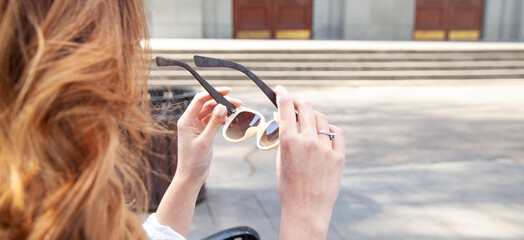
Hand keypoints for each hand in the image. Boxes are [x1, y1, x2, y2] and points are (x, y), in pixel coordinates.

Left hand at [175, 87, 241, 183]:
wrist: (191, 176)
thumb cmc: (194, 161)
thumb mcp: (206, 141)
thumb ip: (214, 123)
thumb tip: (222, 106)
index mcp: (186, 121)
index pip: (200, 100)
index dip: (213, 93)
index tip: (227, 91)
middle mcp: (190, 121)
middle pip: (207, 104)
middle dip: (221, 101)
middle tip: (238, 103)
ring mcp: (196, 127)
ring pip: (210, 112)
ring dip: (222, 110)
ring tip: (236, 110)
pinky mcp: (202, 133)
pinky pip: (212, 121)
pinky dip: (221, 118)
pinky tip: (229, 120)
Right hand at [274, 86, 344, 238]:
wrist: (306, 208)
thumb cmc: (289, 186)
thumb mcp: (281, 159)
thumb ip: (285, 138)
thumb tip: (288, 119)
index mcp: (289, 141)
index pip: (285, 108)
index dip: (282, 95)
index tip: (280, 89)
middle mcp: (308, 141)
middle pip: (306, 108)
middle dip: (298, 101)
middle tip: (295, 102)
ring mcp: (325, 148)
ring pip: (321, 119)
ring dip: (313, 117)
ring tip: (309, 122)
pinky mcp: (339, 156)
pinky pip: (336, 133)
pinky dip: (329, 130)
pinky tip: (324, 134)